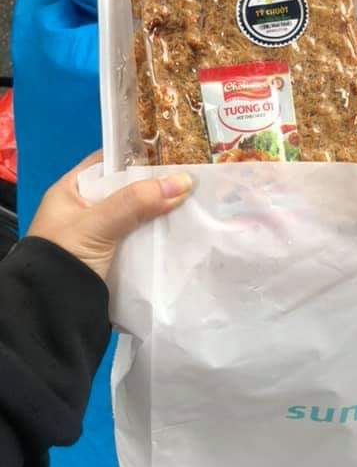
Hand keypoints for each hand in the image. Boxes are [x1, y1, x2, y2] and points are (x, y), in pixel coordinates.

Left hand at [28, 152, 192, 280]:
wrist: (51, 314)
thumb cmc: (64, 258)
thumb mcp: (97, 224)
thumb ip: (136, 201)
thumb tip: (185, 181)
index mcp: (71, 191)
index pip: (109, 162)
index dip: (138, 155)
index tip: (172, 152)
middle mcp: (85, 209)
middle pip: (127, 188)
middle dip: (156, 184)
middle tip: (191, 175)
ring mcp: (101, 233)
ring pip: (138, 213)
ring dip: (161, 210)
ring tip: (195, 199)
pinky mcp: (114, 256)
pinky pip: (141, 236)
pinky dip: (158, 233)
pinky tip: (182, 226)